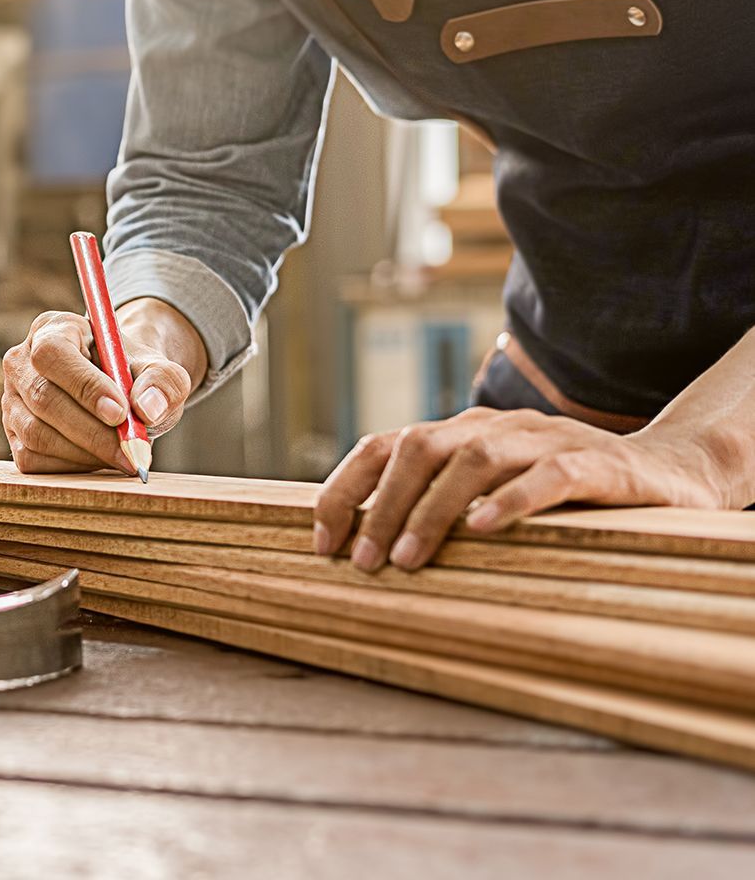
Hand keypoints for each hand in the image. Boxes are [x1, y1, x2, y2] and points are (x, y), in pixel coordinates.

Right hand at [1, 298, 206, 473]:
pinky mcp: (13, 435)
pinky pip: (33, 459)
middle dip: (92, 432)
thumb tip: (147, 408)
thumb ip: (163, 382)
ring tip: (122, 454)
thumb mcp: (159, 371)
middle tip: (131, 450)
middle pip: (44, 399)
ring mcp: (11, 400)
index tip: (121, 413)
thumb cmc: (134, 376)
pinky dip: (72, 467)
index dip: (84, 386)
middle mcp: (21, 362)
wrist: (120, 393)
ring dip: (86, 453)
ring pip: (37, 435)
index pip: (54, 354)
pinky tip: (99, 458)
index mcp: (53, 329)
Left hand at [313, 407, 736, 572]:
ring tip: (408, 558)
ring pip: (473, 459)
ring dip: (432, 509)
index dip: (346, 489)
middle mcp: (495, 428)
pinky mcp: (597, 465)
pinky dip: (514, 500)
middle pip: (418, 447)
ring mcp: (545, 440)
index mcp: (461, 432)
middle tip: (363, 561)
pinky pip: (550, 476)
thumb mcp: (491, 492)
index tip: (322, 541)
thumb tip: (364, 549)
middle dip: (381, 505)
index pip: (384, 445)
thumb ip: (437, 506)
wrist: (669, 469)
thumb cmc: (564, 490)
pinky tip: (486, 530)